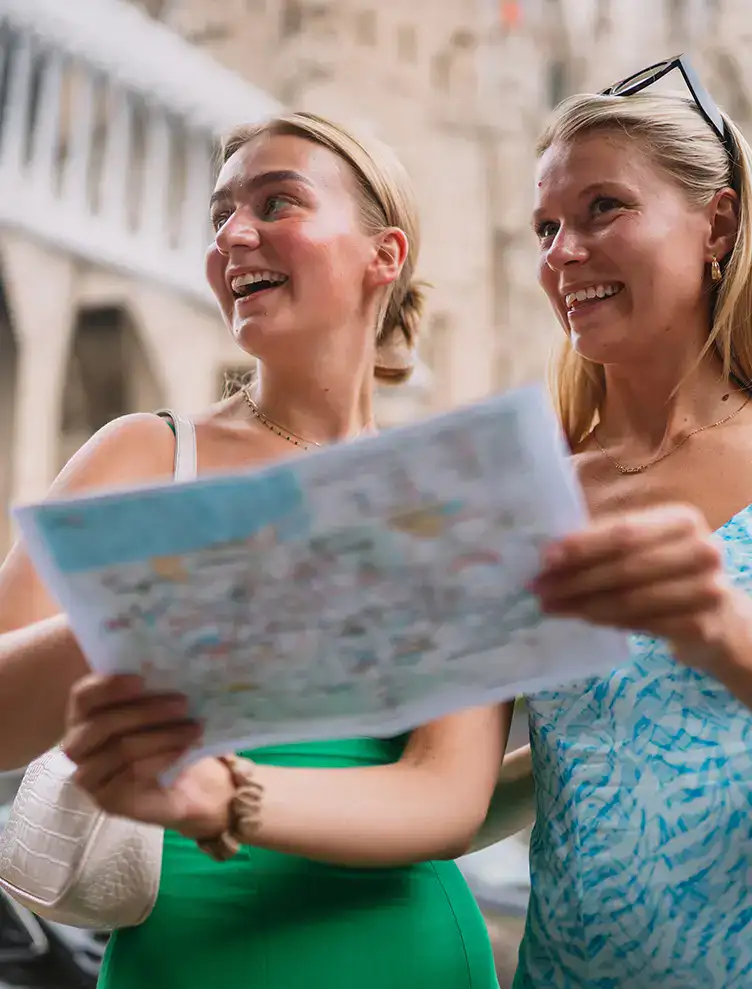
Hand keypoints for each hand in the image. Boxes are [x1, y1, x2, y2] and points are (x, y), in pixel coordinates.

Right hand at [62, 674, 232, 838]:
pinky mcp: (106, 800)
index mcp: (84, 716)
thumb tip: (169, 667)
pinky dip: (163, 757)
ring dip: (163, 734)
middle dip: (147, 711)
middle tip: (183, 703)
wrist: (180, 785)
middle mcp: (78, 745)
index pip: (83, 696)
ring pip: (122, 748)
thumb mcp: (158, 709)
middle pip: (104, 723)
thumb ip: (152, 690)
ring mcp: (89, 776)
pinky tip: (183, 749)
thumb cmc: (162, 736)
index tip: (142, 679)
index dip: (109, 686)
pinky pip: (133, 773)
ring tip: (194, 727)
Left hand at [532, 503, 738, 655]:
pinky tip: (580, 617)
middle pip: (624, 567)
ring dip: (581, 604)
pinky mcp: (701, 625)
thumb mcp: (647, 546)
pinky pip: (639, 624)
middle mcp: (702, 550)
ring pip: (628, 599)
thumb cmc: (669, 572)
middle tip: (538, 587)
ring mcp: (707, 590)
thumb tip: (549, 553)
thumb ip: (606, 542)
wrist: (719, 617)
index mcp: (682, 520)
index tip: (545, 558)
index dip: (582, 545)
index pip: (624, 532)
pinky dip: (604, 621)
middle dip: (574, 578)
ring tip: (549, 605)